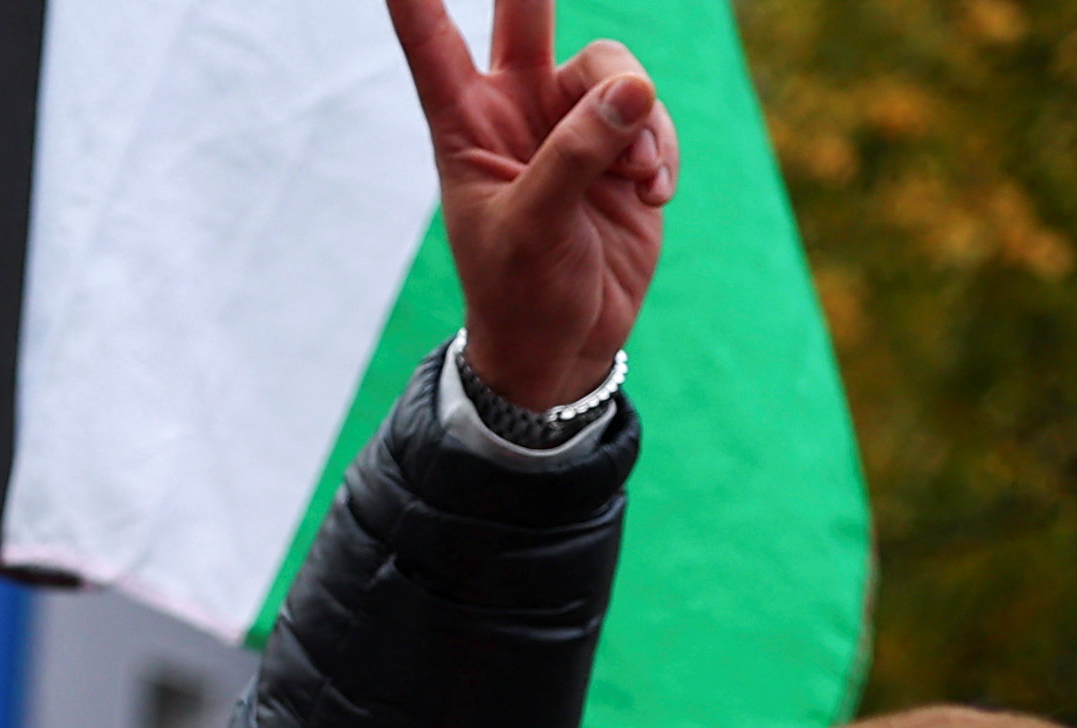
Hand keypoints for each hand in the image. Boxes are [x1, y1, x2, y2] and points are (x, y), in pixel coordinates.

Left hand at [390, 0, 676, 414]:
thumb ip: (575, 154)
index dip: (417, 3)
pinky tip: (652, 196)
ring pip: (615, 70)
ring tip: (638, 180)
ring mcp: (571, 124)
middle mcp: (516, 112)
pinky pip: (651, 114)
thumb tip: (633, 87)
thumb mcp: (534, 227)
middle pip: (526, 18)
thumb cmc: (521, 294)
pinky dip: (659, 150)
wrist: (564, 344)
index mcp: (465, 128)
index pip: (434, 47)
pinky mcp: (621, 145)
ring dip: (639, 119)